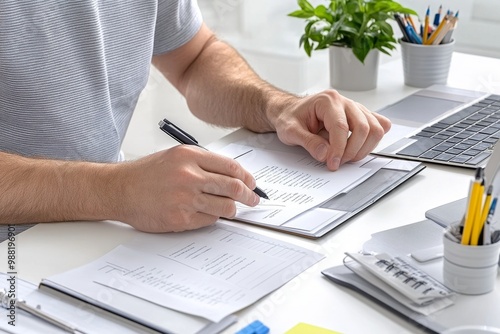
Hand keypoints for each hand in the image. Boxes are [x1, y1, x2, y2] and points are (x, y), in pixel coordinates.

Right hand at [115, 145, 259, 231]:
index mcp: (189, 156)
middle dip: (249, 195)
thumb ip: (203, 163)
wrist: (120, 189)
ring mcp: (184, 199)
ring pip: (225, 207)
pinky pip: (209, 221)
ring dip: (232, 209)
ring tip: (231, 209)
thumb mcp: (176, 157)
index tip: (251, 183)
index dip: (247, 177)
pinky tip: (205, 213)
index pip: (231, 167)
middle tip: (253, 199)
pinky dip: (212, 218)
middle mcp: (188, 176)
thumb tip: (233, 176)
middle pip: (233, 187)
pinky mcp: (180, 218)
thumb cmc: (147, 173)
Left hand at [272, 90, 390, 170]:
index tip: (333, 163)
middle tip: (337, 162)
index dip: (339, 149)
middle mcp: (344, 102)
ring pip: (375, 128)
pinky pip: (378, 125)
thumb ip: (307, 142)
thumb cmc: (290, 117)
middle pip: (363, 127)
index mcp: (327, 101)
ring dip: (363, 148)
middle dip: (352, 151)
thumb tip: (325, 154)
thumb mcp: (290, 131)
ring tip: (346, 157)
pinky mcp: (359, 116)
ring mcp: (354, 108)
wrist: (289, 111)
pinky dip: (372, 140)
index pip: (341, 127)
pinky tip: (359, 148)